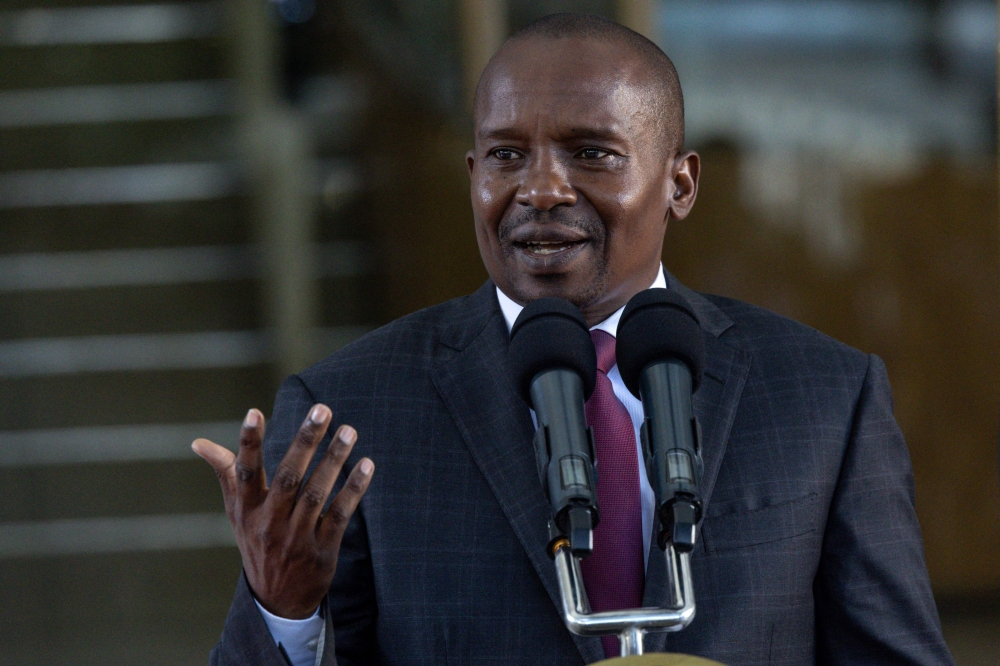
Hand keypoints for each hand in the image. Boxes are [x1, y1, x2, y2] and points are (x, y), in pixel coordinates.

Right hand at [192, 404, 373, 617]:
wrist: (278, 600)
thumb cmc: (257, 541)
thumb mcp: (237, 512)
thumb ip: (226, 474)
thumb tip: (199, 443)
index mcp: (247, 510)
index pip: (245, 472)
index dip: (248, 443)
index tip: (253, 412)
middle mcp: (270, 522)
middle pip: (288, 477)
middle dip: (305, 441)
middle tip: (322, 409)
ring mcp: (297, 537)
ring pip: (316, 493)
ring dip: (334, 460)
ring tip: (349, 430)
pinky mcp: (322, 549)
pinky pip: (339, 514)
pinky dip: (353, 489)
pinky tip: (366, 465)